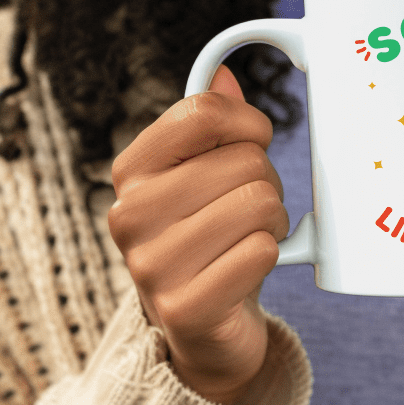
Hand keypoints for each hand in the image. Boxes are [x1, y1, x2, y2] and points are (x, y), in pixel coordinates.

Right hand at [107, 65, 288, 404]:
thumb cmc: (211, 243)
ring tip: (251, 241)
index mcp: (132, 171)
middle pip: (243, 161)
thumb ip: (210, 128)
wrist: (205, 329)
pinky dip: (270, 258)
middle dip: (266, 184)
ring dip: (273, 223)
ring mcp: (151, 265)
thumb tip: (223, 75)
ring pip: (259, 203)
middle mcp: (130, 214)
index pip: (202, 112)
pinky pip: (260, 252)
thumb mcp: (205, 180)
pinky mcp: (184, 308)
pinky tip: (248, 271)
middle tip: (251, 214)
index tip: (255, 144)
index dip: (248, 124)